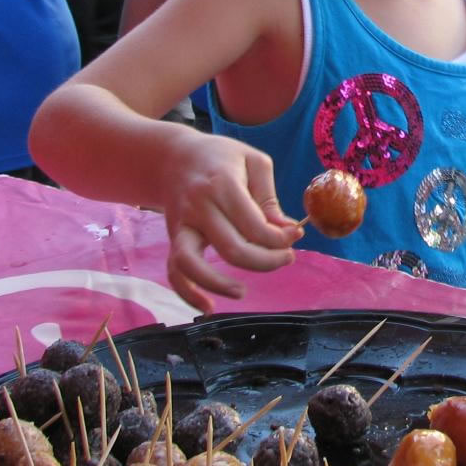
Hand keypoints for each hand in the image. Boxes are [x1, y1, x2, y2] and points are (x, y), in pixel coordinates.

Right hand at [161, 133, 302, 309]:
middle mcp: (198, 206)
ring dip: (219, 284)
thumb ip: (269, 198)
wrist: (171, 157)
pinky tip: (208, 308)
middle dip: (265, 262)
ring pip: (193, 264)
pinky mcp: (173, 239)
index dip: (280, 240)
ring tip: (243, 292)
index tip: (294, 236)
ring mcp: (181, 225)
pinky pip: (174, 271)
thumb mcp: (253, 162)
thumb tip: (287, 231)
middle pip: (232, 248)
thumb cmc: (220, 157)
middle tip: (286, 259)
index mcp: (222, 184)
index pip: (255, 225)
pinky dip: (187, 294)